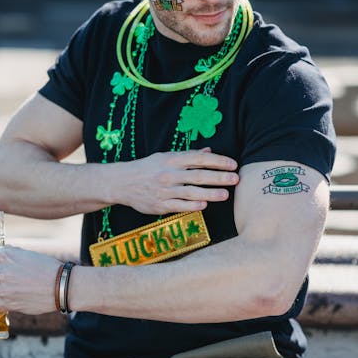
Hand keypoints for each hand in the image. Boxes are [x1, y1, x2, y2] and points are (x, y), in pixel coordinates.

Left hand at [0, 245, 60, 314]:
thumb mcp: (28, 254)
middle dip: (0, 275)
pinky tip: (4, 298)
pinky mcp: (6, 303)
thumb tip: (0, 255)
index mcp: (6, 255)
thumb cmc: (47, 268)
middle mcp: (2, 271)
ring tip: (12, 288)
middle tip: (14, 277)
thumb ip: (11, 254)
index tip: (0, 265)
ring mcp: (2, 288)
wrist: (60, 286)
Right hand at [114, 148, 238, 214]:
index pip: (199, 158)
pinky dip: (192, 206)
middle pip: (198, 175)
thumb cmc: (147, 168)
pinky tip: (205, 205)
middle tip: (235, 179)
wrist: (122, 183)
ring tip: (225, 195)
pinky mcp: (160, 205)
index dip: (218, 161)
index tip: (233, 164)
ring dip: (210, 194)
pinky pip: (179, 206)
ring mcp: (164, 190)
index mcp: (171, 160)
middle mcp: (169, 174)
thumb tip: (209, 151)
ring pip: (191, 193)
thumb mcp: (165, 157)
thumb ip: (188, 156)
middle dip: (219, 177)